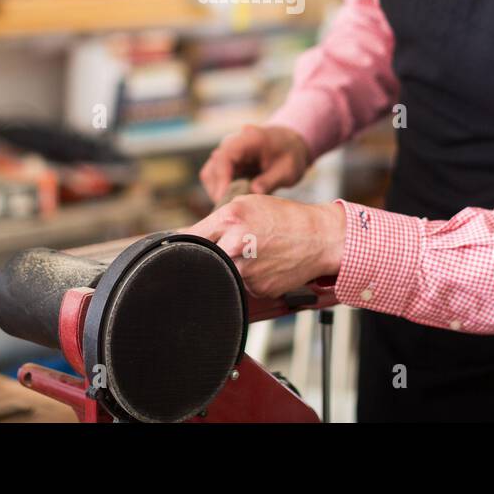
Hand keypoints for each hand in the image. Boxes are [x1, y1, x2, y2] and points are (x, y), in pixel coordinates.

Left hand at [183, 195, 345, 297]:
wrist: (319, 238)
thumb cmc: (285, 218)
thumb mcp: (248, 204)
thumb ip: (216, 219)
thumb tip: (184, 236)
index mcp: (230, 219)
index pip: (189, 236)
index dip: (180, 244)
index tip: (173, 249)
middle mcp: (235, 246)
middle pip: (202, 259)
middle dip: (208, 256)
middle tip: (226, 251)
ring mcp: (246, 271)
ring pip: (222, 274)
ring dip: (230, 267)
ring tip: (254, 254)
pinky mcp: (258, 289)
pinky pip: (241, 286)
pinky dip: (249, 277)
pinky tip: (265, 265)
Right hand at [199, 124, 310, 201]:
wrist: (290, 144)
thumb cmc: (290, 154)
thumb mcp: (287, 169)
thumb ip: (271, 180)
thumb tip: (254, 192)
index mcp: (247, 140)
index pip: (225, 157)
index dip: (222, 178)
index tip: (224, 198)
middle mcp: (231, 144)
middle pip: (213, 167)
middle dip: (219, 190)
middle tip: (233, 207)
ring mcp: (226, 153)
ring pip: (209, 174)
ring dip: (217, 191)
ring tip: (234, 204)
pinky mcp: (225, 164)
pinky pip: (214, 178)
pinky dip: (220, 190)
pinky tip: (234, 199)